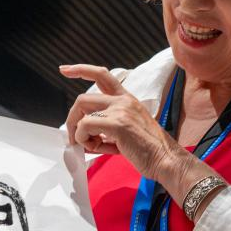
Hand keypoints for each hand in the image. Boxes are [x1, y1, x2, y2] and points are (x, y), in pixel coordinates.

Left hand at [61, 63, 180, 182]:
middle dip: (72, 119)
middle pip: (82, 98)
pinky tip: (97, 148)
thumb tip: (82, 135)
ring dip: (78, 132)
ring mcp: (121, 110)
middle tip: (74, 138)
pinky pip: (85, 126)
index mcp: (126, 99)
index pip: (102, 75)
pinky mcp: (117, 123)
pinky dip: (83, 139)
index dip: (81, 70)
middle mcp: (123, 100)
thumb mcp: (126, 131)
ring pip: (82, 111)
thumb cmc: (147, 151)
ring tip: (92, 146)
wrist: (165, 160)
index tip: (64, 69)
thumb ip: (105, 127)